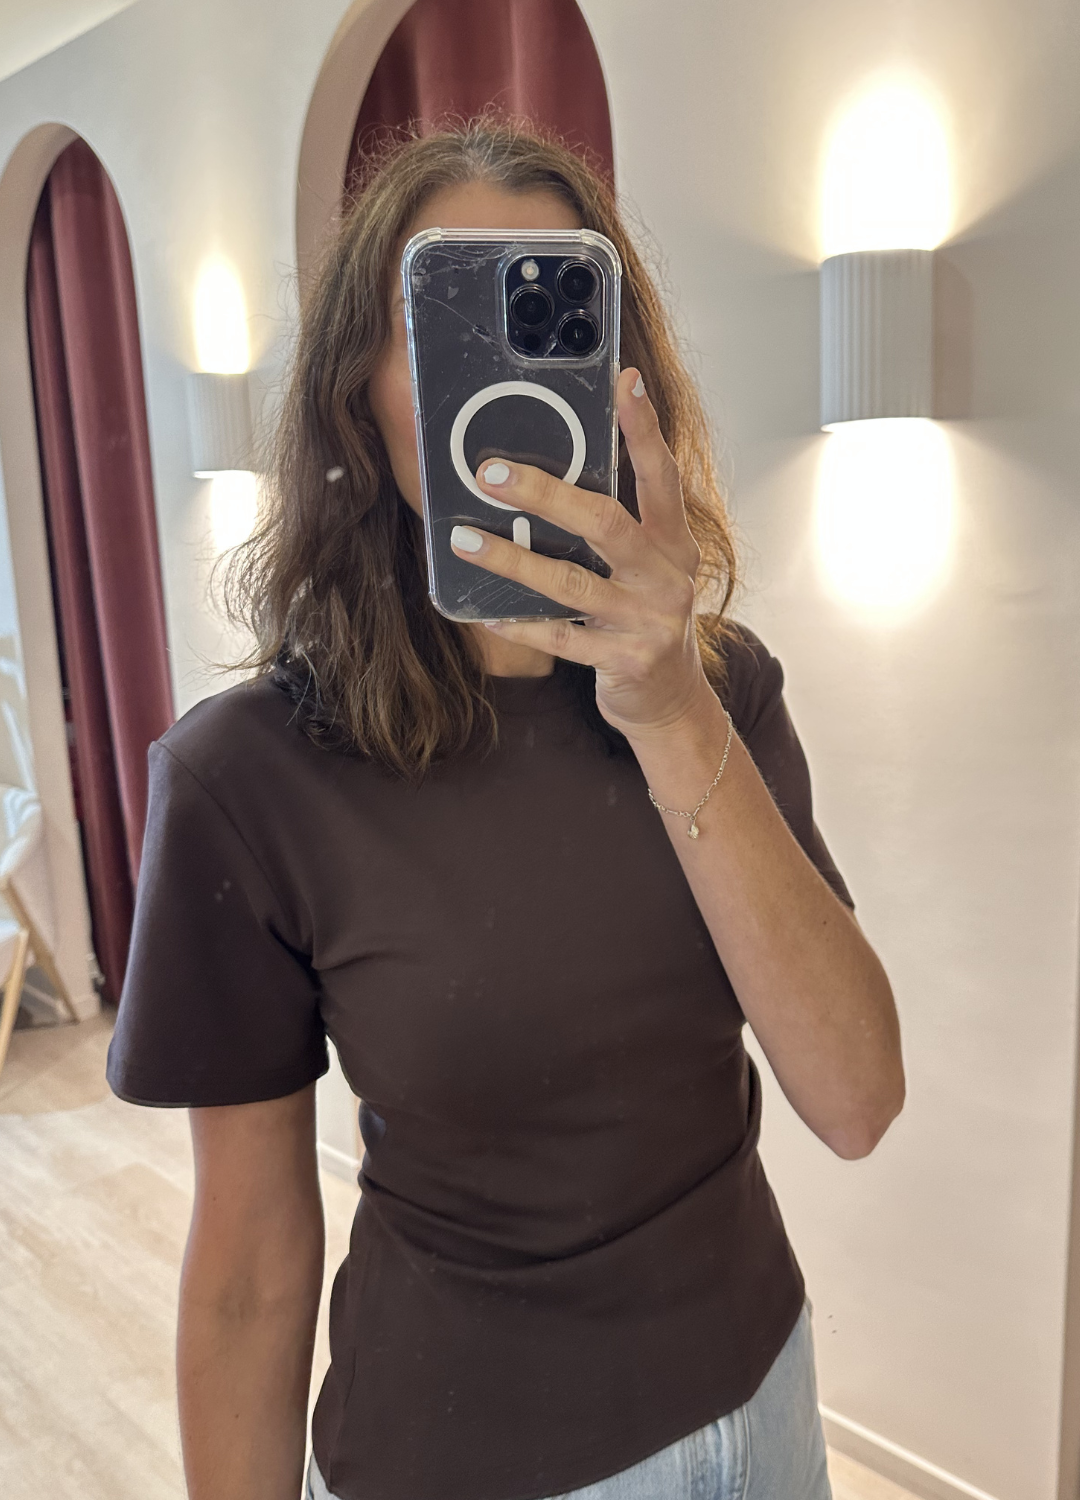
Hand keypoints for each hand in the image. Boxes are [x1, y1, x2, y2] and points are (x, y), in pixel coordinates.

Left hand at [450, 368, 712, 737]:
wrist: (671, 701)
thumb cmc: (645, 620)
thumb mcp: (646, 568)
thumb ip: (615, 529)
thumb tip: (547, 478)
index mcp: (674, 543)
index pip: (662, 476)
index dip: (645, 429)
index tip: (625, 382)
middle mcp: (667, 577)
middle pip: (606, 522)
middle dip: (545, 493)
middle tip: (490, 472)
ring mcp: (648, 620)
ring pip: (571, 582)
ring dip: (512, 560)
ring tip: (465, 540)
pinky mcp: (625, 661)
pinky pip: (560, 638)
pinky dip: (519, 623)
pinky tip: (485, 612)